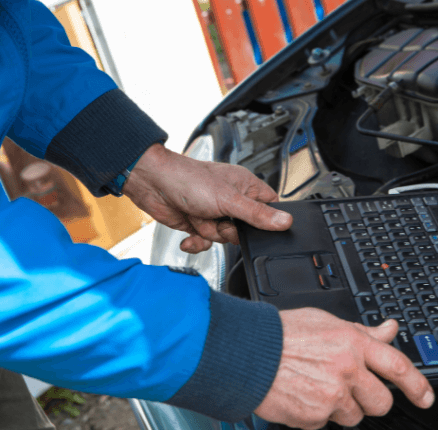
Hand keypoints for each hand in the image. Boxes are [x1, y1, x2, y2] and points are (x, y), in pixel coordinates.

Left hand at [123, 144, 292, 252]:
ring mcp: (214, 212)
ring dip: (210, 233)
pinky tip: (190, 235)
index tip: (256, 227)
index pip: (269, 208)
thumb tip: (285, 222)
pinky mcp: (198, 223)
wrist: (151, 183)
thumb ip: (257, 214)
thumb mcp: (229, 200)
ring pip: (225, 237)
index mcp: (245, 187)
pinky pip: (206, 242)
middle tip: (221, 221)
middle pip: (246, 229)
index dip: (267, 220)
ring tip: (200, 219)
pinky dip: (197, 242)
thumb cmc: (187, 179)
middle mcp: (231, 200)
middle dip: (230, 231)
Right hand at [255, 308, 434, 429]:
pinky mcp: (315, 416)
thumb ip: (363, 331)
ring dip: (343, 407)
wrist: (247, 354)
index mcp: (353, 343)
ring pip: (355, 415)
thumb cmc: (283, 335)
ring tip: (318, 386)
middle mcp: (347, 369)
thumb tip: (390, 329)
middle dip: (373, 400)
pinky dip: (318, 413)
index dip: (418, 385)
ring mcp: (332, 395)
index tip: (426, 397)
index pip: (398, 366)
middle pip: (382, 402)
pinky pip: (327, 422)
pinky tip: (304, 394)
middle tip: (354, 390)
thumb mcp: (328, 322)